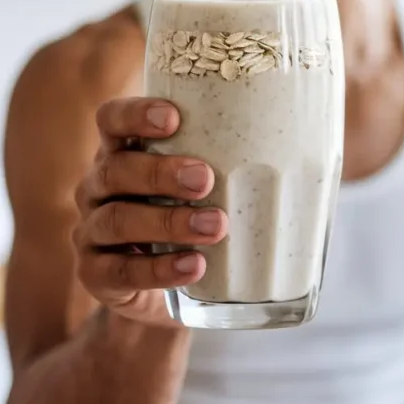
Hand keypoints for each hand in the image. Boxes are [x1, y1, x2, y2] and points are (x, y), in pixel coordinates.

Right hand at [72, 97, 226, 326]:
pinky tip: (194, 266)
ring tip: (215, 226)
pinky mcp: (95, 275)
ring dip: (168, 222)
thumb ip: (232, 158)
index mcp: (122, 152)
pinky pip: (119, 270)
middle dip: (161, 173)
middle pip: (116, 170)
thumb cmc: (190, 216)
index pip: (111, 120)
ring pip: (117, 219)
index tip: (173, 118)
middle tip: (205, 179)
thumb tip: (312, 137)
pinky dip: (159, 269)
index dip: (135, 114)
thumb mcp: (204, 184)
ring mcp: (91, 231)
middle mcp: (98, 186)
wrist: (165, 288)